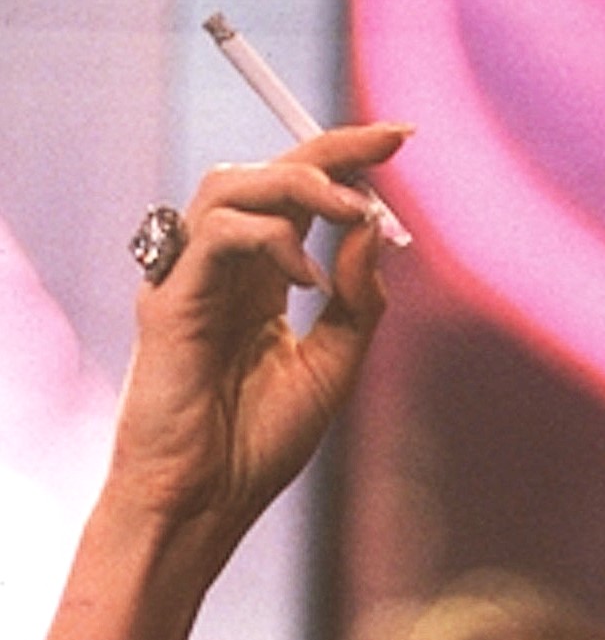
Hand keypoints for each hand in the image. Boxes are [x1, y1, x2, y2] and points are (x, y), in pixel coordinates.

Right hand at [105, 124, 410, 572]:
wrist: (207, 502)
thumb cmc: (261, 443)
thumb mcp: (335, 365)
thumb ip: (357, 299)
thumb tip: (374, 227)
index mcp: (260, 279)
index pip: (300, 195)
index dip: (346, 157)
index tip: (401, 138)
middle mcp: (222, 268)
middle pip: (265, 172)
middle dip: (329, 149)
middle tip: (387, 148)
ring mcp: (189, 279)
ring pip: (230, 185)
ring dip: (300, 184)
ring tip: (353, 210)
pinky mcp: (168, 301)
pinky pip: (214, 236)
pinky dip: (270, 241)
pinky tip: (307, 281)